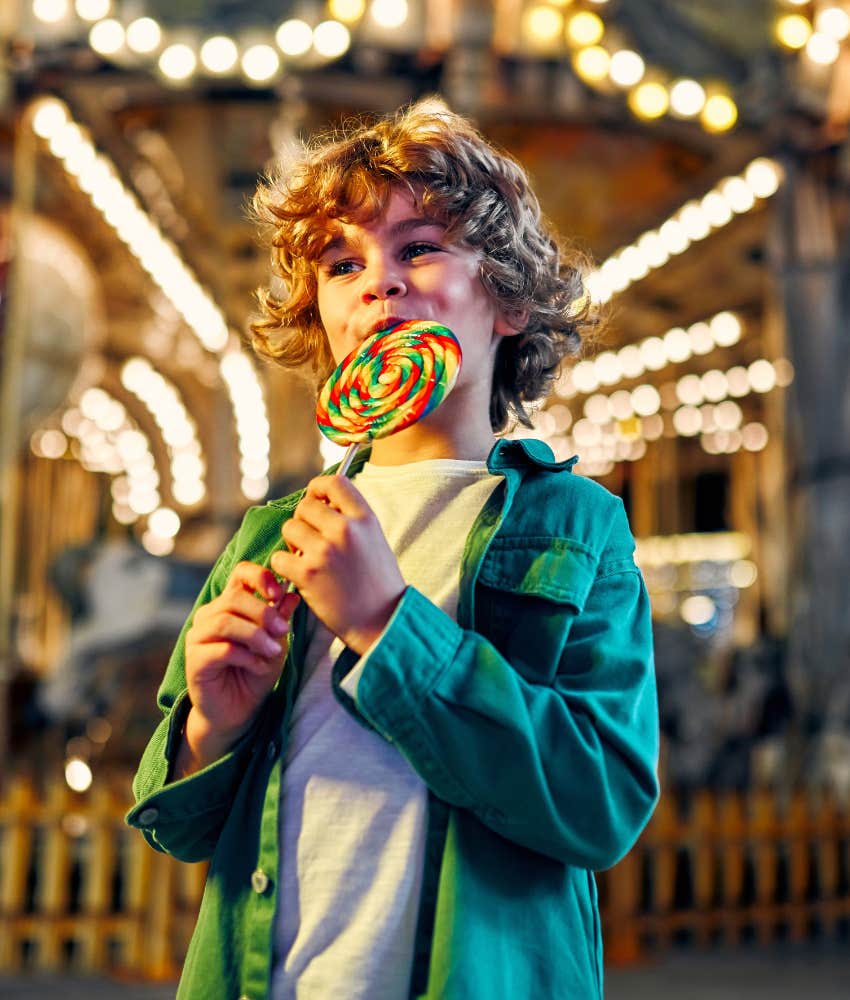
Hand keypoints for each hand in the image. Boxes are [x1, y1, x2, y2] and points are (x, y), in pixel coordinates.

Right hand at [176, 562, 299, 776]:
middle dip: (264, 613)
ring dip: (256, 635)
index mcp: (229, 604)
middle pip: (234, 597)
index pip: (240, 573)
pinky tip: (259, 667)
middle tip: (284, 630)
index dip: (260, 576)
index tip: (279, 593)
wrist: (238, 711)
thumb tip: (292, 594)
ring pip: (225, 621)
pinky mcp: (195, 660)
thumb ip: (280, 619)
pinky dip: (246, 657)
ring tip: (274, 651)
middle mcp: (209, 615)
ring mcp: (198, 637)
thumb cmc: (256, 672)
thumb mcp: (277, 643)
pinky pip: (222, 649)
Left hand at [271, 475, 405, 654]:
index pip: (334, 482)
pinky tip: (300, 577)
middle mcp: (345, 530)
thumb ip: (351, 519)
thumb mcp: (375, 540)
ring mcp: (325, 551)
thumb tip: (320, 501)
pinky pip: (280, 557)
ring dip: (293, 544)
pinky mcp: (308, 574)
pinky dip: (285, 567)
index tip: (315, 500)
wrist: (381, 622)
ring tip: (307, 560)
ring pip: (289, 529)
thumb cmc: (377, 583)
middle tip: (311, 541)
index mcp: (365, 519)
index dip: (318, 488)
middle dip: (303, 522)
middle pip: (305, 506)